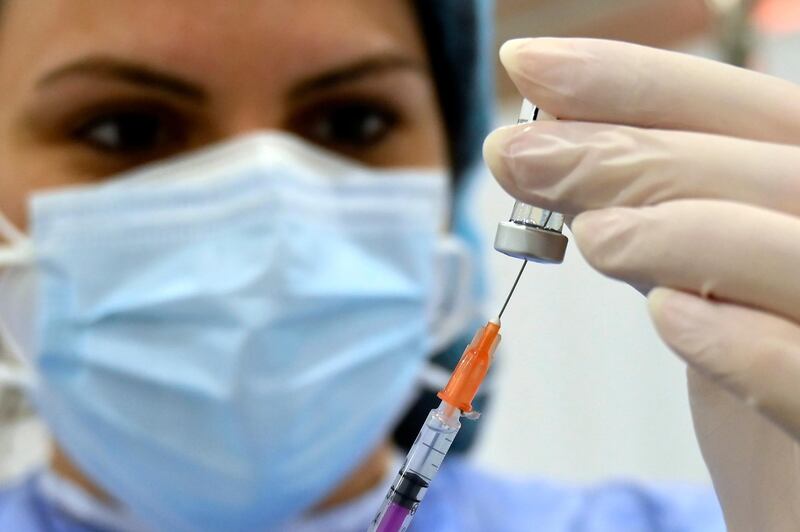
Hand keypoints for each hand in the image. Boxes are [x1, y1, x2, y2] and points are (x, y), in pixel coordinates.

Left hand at [483, 38, 799, 529]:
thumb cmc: (762, 373)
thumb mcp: (705, 279)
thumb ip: (655, 219)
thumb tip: (551, 149)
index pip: (744, 112)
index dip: (637, 81)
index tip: (527, 65)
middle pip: (766, 166)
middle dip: (626, 150)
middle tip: (514, 153)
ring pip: (796, 248)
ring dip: (679, 229)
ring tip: (589, 236)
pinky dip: (741, 341)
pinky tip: (669, 317)